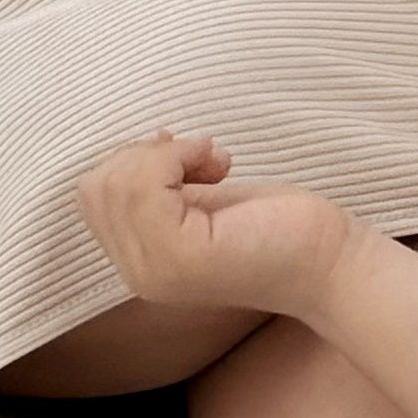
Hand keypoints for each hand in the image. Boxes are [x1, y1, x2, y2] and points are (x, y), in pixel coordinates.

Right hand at [76, 132, 354, 324]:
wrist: (327, 261)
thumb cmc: (275, 224)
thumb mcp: (203, 201)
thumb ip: (162, 188)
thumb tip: (143, 143)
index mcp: (140, 260)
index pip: (91, 194)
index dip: (133, 159)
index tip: (181, 156)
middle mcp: (137, 274)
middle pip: (96, 185)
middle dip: (146, 153)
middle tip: (200, 160)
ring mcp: (156, 270)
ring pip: (116, 182)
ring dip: (166, 152)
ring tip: (212, 163)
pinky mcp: (182, 255)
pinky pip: (146, 185)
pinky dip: (178, 155)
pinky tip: (219, 164)